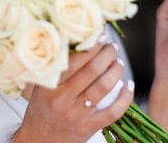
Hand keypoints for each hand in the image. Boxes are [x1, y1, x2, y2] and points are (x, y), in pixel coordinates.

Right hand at [12, 36, 133, 142]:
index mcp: (49, 86)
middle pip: (92, 70)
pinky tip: (128, 86)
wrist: (39, 140)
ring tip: (119, 63)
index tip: (100, 36)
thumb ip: (55, 68)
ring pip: (104, 87)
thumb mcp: (41, 87)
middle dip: (107, 54)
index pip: (74, 60)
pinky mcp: (90, 127)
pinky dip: (125, 97)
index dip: (91, 46)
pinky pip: (114, 111)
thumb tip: (77, 42)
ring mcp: (77, 114)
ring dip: (116, 70)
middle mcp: (63, 99)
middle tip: (112, 47)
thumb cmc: (41, 109)